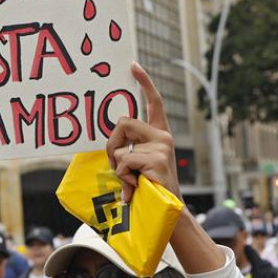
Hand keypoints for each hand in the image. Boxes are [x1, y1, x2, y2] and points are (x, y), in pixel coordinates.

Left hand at [106, 62, 180, 202]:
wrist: (166, 211)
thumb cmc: (148, 188)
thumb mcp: (137, 163)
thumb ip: (128, 148)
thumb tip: (111, 143)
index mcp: (159, 134)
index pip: (154, 102)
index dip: (144, 82)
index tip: (133, 66)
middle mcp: (163, 136)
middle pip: (123, 122)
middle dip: (111, 144)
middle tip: (116, 165)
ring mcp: (162, 147)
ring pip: (120, 147)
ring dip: (117, 166)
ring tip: (132, 180)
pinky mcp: (157, 159)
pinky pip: (123, 162)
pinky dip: (123, 177)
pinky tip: (136, 186)